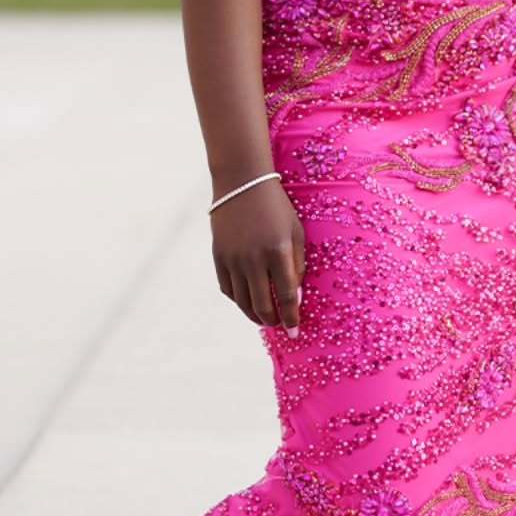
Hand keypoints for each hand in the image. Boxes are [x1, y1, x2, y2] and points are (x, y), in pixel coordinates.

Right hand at [211, 179, 306, 336]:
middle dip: (273, 321)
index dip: (291, 317)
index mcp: (278, 251)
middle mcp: (254, 259)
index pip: (286, 296)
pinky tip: (247, 301)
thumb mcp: (295, 232)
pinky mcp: (219, 257)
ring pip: (243, 302)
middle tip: (280, 325)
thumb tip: (294, 299)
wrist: (242, 184)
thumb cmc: (276, 208)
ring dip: (255, 315)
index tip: (295, 331)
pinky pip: (227, 289)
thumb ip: (297, 266)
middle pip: (262, 305)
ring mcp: (233, 259)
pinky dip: (238, 300)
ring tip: (265, 318)